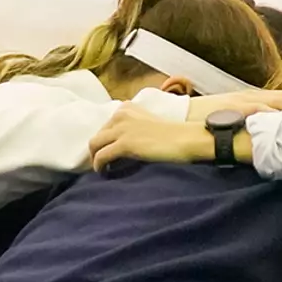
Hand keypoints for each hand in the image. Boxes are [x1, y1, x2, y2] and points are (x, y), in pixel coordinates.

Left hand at [89, 105, 207, 170]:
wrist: (185, 139)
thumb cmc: (174, 136)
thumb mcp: (149, 123)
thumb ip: (135, 127)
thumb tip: (127, 143)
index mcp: (126, 108)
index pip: (106, 126)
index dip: (104, 141)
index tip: (106, 153)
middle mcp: (121, 115)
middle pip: (98, 135)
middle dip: (96, 150)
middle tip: (101, 164)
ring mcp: (122, 129)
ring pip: (95, 144)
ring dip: (95, 159)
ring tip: (101, 169)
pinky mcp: (124, 144)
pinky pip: (102, 156)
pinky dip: (99, 166)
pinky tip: (104, 173)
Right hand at [185, 90, 281, 122]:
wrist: (181, 121)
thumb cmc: (209, 124)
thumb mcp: (239, 123)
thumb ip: (258, 126)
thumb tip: (275, 136)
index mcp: (258, 99)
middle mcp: (255, 96)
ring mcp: (245, 101)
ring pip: (279, 101)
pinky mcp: (234, 109)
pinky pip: (256, 111)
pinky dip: (272, 113)